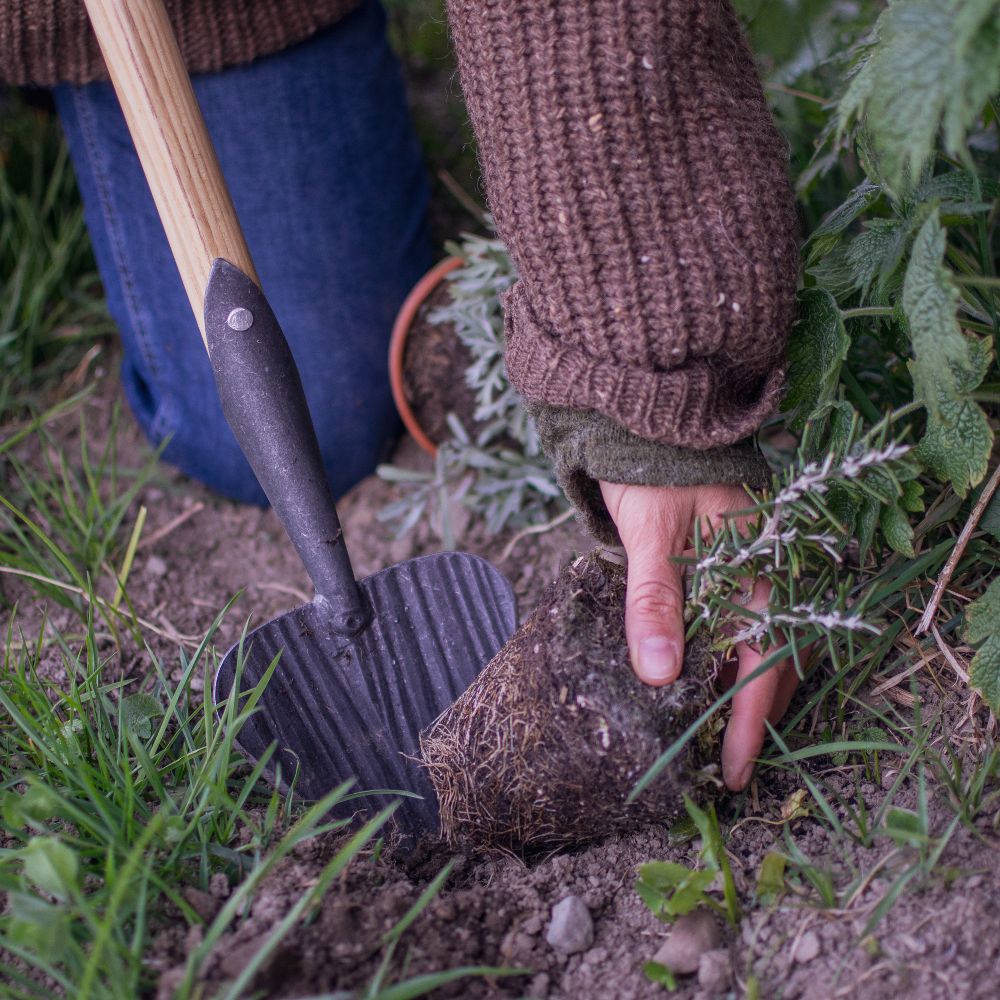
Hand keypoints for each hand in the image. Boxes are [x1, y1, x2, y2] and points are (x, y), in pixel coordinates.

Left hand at [599, 481, 798, 790]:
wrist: (650, 414)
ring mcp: (750, 567)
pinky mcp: (730, 561)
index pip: (765, 661)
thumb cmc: (652, 468)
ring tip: (711, 731)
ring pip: (760, 643)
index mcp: (758, 568)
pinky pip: (739, 620)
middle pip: (773, 660)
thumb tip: (660, 675)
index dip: (748, 721)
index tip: (732, 770)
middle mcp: (765, 572)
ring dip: (740, 688)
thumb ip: (656, 601)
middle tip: (723, 764)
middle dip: (751, 715)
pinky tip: (700, 674)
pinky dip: (725, 655)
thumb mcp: (652, 535)